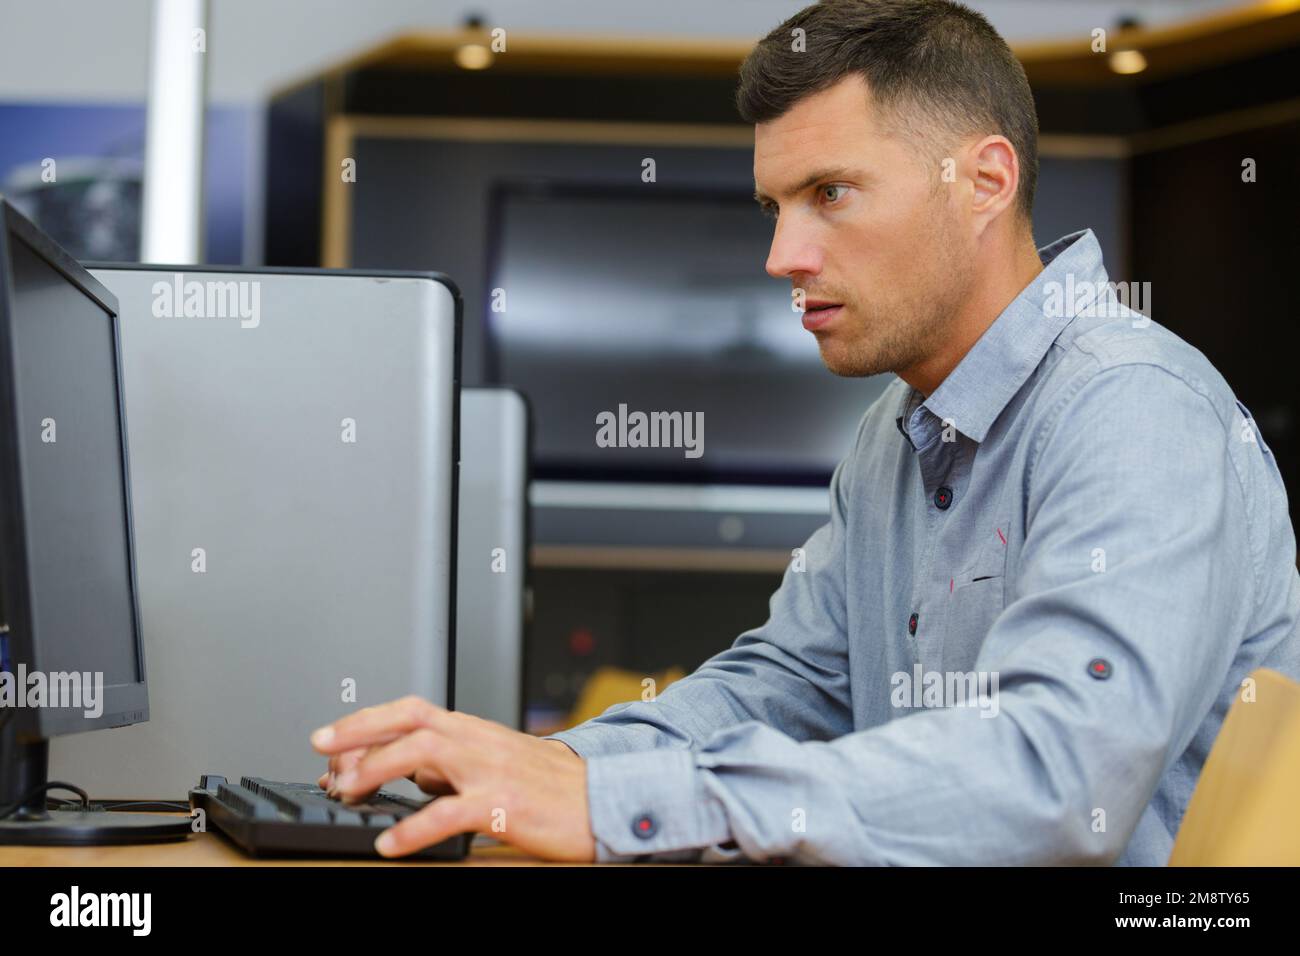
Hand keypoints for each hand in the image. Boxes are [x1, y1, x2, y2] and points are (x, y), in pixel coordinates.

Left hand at [310, 697, 595, 860]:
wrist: (602, 798)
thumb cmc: (550, 786)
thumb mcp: (493, 763)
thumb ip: (449, 765)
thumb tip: (404, 771)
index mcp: (472, 730)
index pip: (411, 711)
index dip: (365, 722)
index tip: (330, 744)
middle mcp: (477, 741)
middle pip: (410, 719)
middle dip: (359, 731)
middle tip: (321, 749)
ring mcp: (491, 769)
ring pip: (425, 751)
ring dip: (378, 768)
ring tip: (348, 792)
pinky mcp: (504, 803)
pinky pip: (451, 812)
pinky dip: (415, 828)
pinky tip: (391, 844)